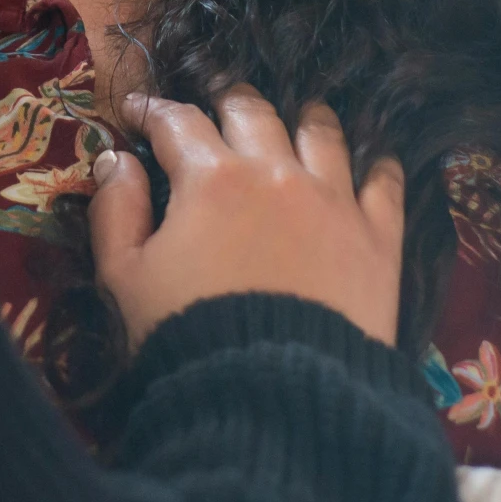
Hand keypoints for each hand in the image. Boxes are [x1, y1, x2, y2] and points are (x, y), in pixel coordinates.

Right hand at [90, 87, 404, 347]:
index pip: (178, 122)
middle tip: (217, 108)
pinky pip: (384, 181)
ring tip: (300, 116)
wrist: (273, 398)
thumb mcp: (125, 278)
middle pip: (252, 111)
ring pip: (322, 133)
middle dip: (227, 102)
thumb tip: (115, 161)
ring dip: (304, 118)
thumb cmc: (187, 335)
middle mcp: (275, 173)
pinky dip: (377, 164)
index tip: (139, 110)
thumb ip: (116, 211)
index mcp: (210, 178)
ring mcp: (333, 200)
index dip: (154, 111)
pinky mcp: (378, 237)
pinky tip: (373, 161)